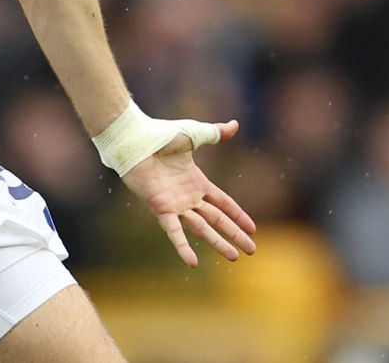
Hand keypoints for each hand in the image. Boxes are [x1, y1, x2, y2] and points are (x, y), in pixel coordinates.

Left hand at [120, 119, 256, 266]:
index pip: (223, 203)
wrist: (135, 139)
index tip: (253, 229)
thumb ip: (215, 133)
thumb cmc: (160, 135)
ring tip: (234, 257)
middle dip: (234, 234)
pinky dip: (183, 247)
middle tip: (252, 250)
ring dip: (218, 243)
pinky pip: (174, 231)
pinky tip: (193, 263)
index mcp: (197, 182)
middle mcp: (188, 197)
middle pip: (217, 220)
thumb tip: (235, 125)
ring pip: (202, 229)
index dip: (238, 215)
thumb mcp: (193, 135)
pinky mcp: (161, 209)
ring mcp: (176, 205)